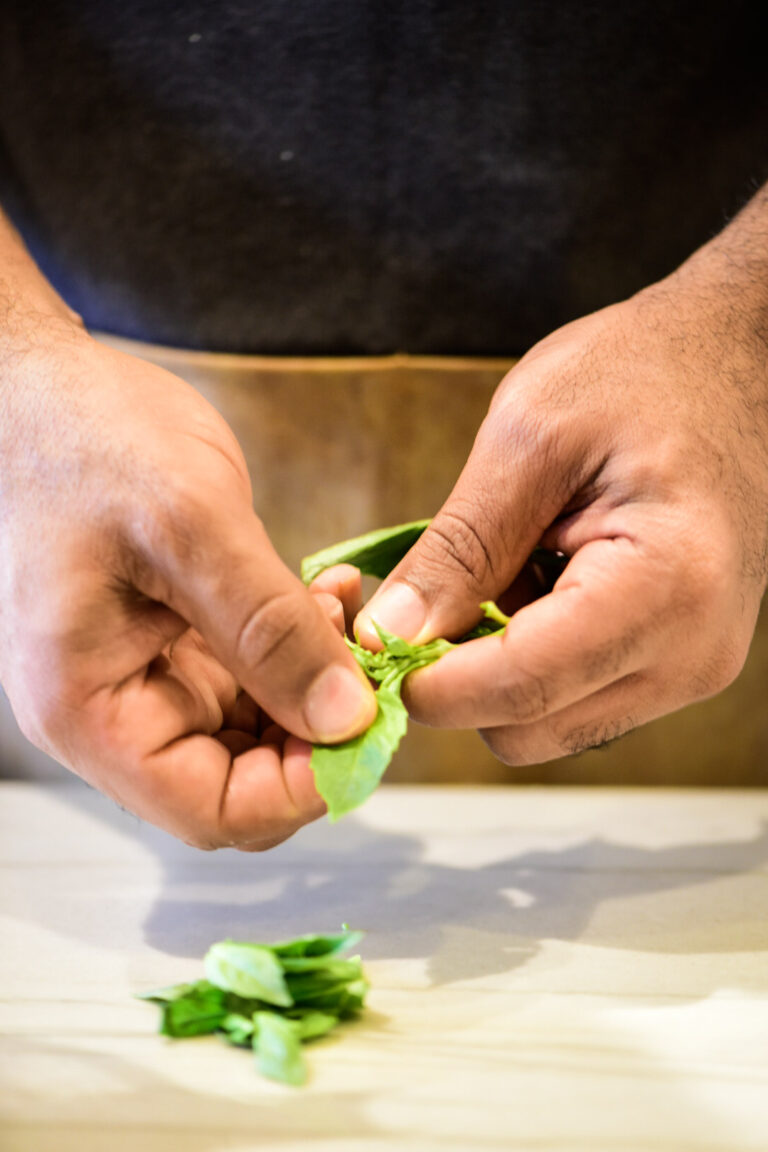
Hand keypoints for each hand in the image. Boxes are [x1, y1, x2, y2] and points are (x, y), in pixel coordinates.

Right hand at [0, 329, 375, 846]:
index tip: (370, 725)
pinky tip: (323, 597)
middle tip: (373, 668)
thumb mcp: (191, 525)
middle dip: (317, 733)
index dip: (302, 787)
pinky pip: (252, 679)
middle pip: (239, 783)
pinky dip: (299, 650)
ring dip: (316, 686)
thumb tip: (345, 718)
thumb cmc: (84, 439)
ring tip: (346, 614)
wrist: (41, 388)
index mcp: (90, 708)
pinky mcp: (172, 643)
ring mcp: (143, 678)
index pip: (212, 809)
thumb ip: (270, 631)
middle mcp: (113, 710)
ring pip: (255, 733)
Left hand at [356, 228, 767, 763]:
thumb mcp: (530, 437)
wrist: (734, 364)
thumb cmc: (645, 374)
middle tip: (428, 597)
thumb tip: (389, 632)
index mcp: (665, 589)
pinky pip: (574, 699)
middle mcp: (691, 654)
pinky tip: (538, 585)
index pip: (520, 688)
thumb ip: (458, 548)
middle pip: (528, 731)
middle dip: (458, 680)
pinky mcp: (676, 664)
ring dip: (495, 672)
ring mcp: (691, 668)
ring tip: (505, 573)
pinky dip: (531, 661)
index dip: (426, 680)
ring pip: (546, 727)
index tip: (369, 645)